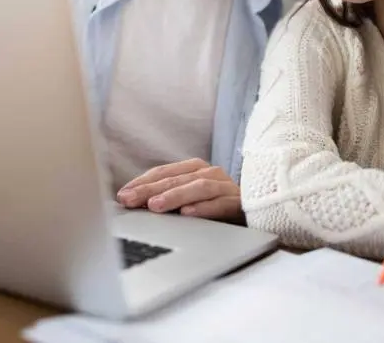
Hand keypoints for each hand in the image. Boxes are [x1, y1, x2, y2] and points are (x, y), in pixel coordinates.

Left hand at [116, 158, 242, 221]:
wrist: (261, 213)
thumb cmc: (217, 209)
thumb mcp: (190, 201)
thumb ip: (167, 199)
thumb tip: (133, 204)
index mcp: (195, 169)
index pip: (163, 172)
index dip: (142, 182)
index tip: (122, 195)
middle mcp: (210, 173)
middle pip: (176, 179)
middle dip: (150, 190)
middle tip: (130, 200)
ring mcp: (227, 187)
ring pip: (198, 187)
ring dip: (175, 196)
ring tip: (155, 206)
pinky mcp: (241, 204)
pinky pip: (221, 204)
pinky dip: (204, 208)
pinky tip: (188, 214)